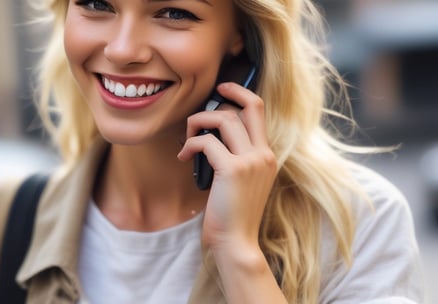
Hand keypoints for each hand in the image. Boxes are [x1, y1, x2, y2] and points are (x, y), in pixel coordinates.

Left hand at [178, 82, 277, 251]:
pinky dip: (190, 144)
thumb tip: (210, 135)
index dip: (241, 94)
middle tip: (200, 108)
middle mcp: (263, 154)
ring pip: (224, 119)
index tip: (223, 89)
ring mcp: (251, 161)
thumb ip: (234, 157)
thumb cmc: (231, 215)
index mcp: (266, 156)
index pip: (259, 111)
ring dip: (199, 122)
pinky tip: (182, 157)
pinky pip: (206, 141)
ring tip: (187, 137)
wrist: (237, 243)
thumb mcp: (239, 182)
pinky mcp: (233, 169)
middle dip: (222, 98)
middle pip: (247, 106)